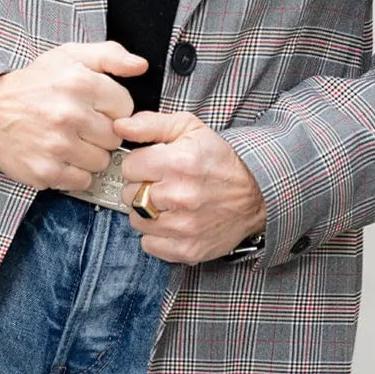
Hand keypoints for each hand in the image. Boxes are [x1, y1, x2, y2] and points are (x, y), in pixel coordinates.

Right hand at [0, 42, 144, 191]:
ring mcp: (57, 145)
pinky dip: (75, 173)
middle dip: (102, 133)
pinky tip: (61, 156)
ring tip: (70, 141)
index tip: (96, 107)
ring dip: (90, 155)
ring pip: (101, 161)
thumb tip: (139, 66)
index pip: (125, 108)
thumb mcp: (71, 55)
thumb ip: (110, 55)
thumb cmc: (35, 83)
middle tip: (81, 125)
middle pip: (114, 138)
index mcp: (80, 83)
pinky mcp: (45, 170)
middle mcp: (69, 114)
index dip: (112, 109)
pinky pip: (82, 181)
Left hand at [115, 111, 266, 264]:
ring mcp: (183, 227)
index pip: (129, 166)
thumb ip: (150, 124)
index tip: (152, 165)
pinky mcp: (187, 249)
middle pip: (130, 194)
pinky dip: (156, 234)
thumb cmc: (219, 159)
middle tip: (162, 183)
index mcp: (178, 162)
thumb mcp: (189, 128)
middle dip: (142, 187)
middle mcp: (179, 196)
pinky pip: (149, 244)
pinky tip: (172, 221)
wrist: (255, 193)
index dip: (140, 163)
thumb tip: (118, 126)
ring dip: (147, 211)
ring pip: (136, 220)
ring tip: (167, 202)